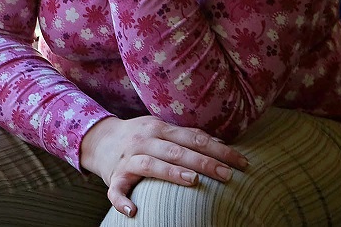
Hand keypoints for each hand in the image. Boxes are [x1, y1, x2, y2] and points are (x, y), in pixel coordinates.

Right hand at [80, 115, 248, 217]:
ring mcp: (128, 159)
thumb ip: (187, 136)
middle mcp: (143, 141)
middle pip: (176, 151)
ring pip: (150, 165)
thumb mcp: (161, 130)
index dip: (218, 150)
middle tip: (227, 175)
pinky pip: (115, 190)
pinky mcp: (114, 177)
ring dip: (171, 173)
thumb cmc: (139, 137)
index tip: (241, 162)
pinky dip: (122, 200)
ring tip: (193, 182)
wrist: (99, 140)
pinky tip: (133, 211)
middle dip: (203, 162)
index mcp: (158, 128)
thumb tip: (221, 145)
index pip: (193, 138)